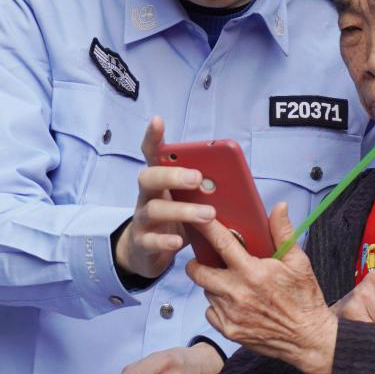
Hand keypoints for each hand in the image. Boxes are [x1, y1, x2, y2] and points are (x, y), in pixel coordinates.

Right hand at [113, 117, 214, 278]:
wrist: (147, 252)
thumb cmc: (175, 220)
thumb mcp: (189, 201)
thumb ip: (203, 190)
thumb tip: (232, 182)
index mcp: (160, 180)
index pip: (152, 154)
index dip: (153, 137)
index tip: (158, 120)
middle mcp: (147, 195)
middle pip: (149, 177)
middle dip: (173, 175)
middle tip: (198, 177)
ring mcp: (142, 219)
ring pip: (154, 209)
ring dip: (182, 210)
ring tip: (208, 214)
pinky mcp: (142, 243)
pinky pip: (151, 241)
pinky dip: (165, 241)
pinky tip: (179, 241)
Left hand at [187, 202, 337, 373]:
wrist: (308, 339)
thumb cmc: (304, 299)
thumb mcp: (298, 262)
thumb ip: (283, 232)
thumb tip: (279, 207)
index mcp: (253, 273)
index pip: (222, 244)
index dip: (207, 229)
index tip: (198, 221)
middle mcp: (238, 294)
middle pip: (199, 272)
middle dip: (197, 263)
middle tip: (205, 259)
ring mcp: (231, 314)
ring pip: (206, 292)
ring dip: (212, 284)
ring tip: (229, 282)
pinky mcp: (229, 331)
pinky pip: (211, 312)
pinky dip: (217, 306)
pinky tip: (233, 303)